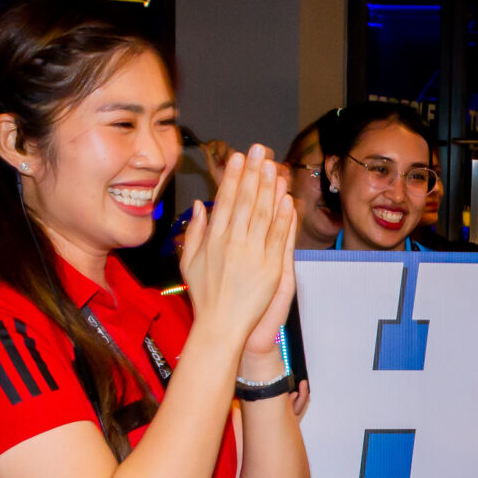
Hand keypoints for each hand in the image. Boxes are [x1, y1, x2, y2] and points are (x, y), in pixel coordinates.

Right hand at [178, 144, 293, 344]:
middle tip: (259, 150)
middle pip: (247, 201)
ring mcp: (253, 255)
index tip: (239, 158)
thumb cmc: (205, 296)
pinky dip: (284, 217)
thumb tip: (201, 204)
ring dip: (270, 189)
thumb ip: (195, 231)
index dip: (234, 177)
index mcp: (214, 240)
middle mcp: (233, 243)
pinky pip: (279, 237)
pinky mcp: (271, 268)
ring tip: (274, 167)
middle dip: (253, 173)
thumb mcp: (189, 261)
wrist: (221, 327)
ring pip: (265, 215)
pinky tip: (287, 199)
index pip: (226, 201)